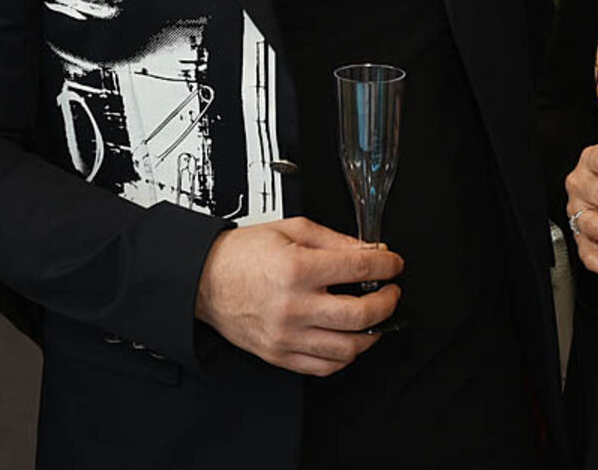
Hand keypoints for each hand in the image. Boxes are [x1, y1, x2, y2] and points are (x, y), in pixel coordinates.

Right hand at [194, 216, 403, 375]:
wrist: (204, 279)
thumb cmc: (242, 254)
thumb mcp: (290, 230)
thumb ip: (334, 240)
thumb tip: (369, 250)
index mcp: (296, 269)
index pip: (359, 270)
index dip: (386, 265)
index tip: (393, 264)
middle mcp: (293, 306)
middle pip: (361, 315)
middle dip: (388, 303)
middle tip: (390, 293)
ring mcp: (287, 336)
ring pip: (348, 348)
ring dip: (372, 334)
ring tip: (373, 318)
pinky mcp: (280, 355)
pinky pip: (325, 367)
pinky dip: (345, 356)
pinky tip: (348, 339)